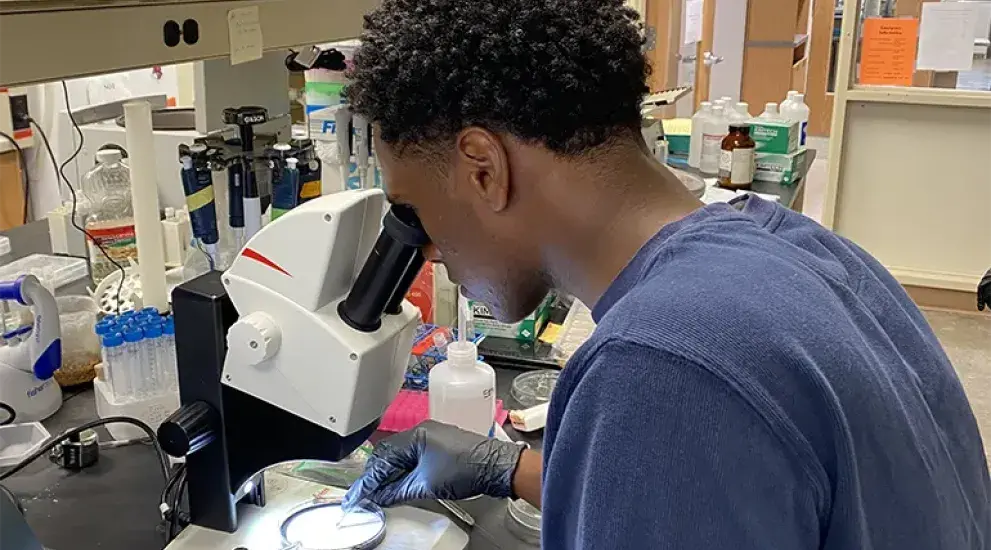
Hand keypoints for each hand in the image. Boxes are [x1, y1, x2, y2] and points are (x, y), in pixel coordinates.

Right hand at [342, 420, 524, 509]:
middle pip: (390, 454)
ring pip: (403, 455)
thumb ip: (398, 491)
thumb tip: (380, 497)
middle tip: (367, 494)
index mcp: (415, 435)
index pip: (383, 458)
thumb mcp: (426, 485)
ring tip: (382, 492)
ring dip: (392, 473)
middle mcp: (423, 431)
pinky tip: (402, 483)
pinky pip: (416, 456)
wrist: (495, 466)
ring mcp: (434, 436)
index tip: (359, 495)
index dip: (369, 479)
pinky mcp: (442, 445)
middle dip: (378, 475)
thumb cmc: (467, 468)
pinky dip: (406, 470)